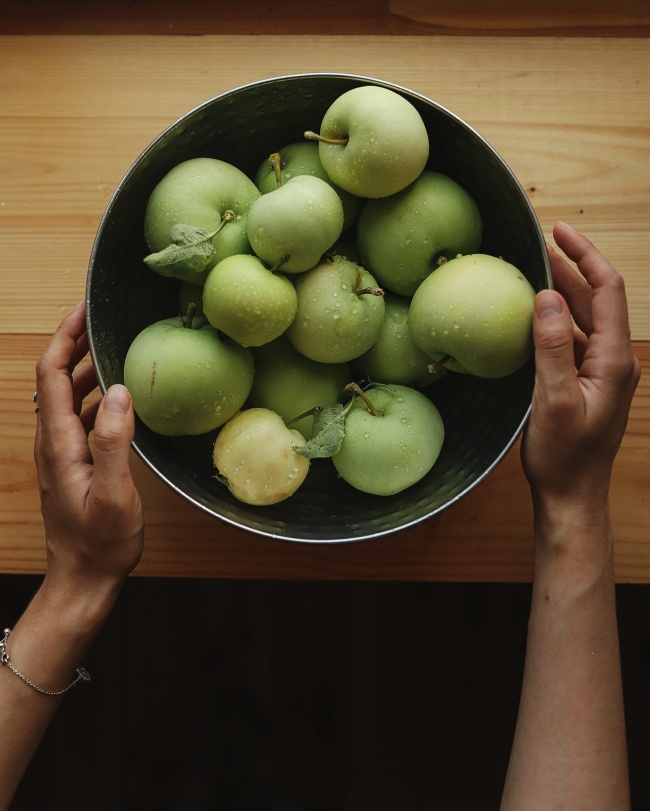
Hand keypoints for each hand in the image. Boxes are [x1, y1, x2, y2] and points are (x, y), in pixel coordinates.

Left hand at [34, 300, 143, 593]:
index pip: (51, 375)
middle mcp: (54, 442)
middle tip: (99, 318)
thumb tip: (119, 392)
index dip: (64, 337)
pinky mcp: (73, 463)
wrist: (83, 578)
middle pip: (53, 378)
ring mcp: (62, 453)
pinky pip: (78, 416)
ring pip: (65, 396)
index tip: (84, 310)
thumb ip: (114, 443)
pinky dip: (93, 395)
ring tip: (109, 347)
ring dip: (82, 367)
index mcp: (59, 443)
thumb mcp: (112, 494)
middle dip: (72, 342)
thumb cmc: (100, 543)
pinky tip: (116, 396)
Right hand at [521, 221, 640, 508]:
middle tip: (541, 242)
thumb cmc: (564, 456)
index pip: (608, 290)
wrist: (572, 495)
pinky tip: (534, 316)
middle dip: (572, 267)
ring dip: (564, 292)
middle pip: (598, 299)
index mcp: (614, 360)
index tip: (559, 230)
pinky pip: (574, 339)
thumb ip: (553, 347)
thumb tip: (547, 297)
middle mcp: (614, 360)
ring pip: (586, 318)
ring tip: (535, 270)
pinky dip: (556, 320)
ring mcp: (602, 372)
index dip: (585, 256)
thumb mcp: (554, 400)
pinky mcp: (587, 382)